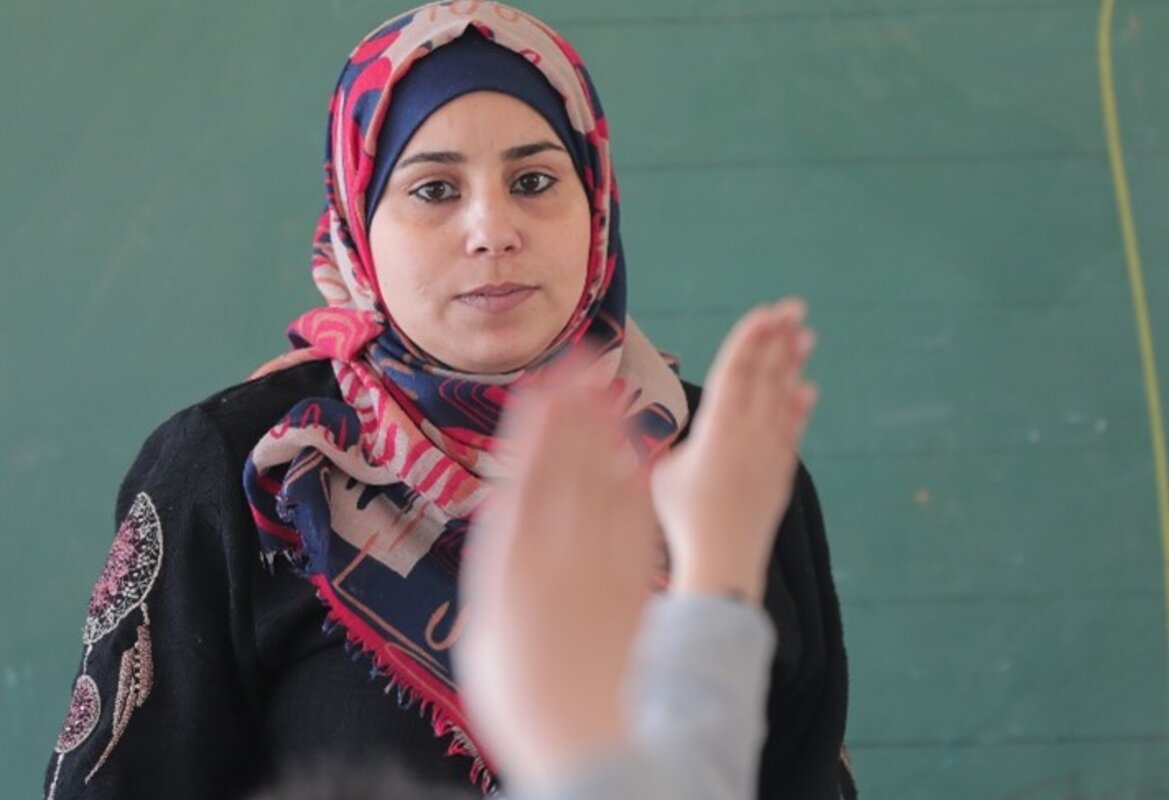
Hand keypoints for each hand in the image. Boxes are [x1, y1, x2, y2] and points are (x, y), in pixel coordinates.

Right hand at [457, 360, 658, 790]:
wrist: (585, 745)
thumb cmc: (528, 700)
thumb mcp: (488, 634)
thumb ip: (500, 574)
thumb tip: (510, 521)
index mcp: (506, 570)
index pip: (525, 479)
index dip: (539, 428)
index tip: (547, 386)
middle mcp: (553, 561)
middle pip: (566, 472)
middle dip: (575, 413)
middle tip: (585, 361)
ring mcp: (597, 571)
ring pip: (604, 490)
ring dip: (609, 436)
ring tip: (614, 388)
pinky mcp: (633, 589)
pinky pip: (636, 526)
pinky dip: (636, 485)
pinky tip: (642, 453)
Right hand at [651, 298, 818, 604]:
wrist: (723, 556)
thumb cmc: (683, 516)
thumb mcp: (664, 471)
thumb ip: (674, 442)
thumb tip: (668, 430)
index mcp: (719, 424)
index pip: (737, 368)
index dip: (751, 337)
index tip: (766, 312)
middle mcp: (751, 431)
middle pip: (767, 374)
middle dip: (780, 338)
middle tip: (795, 308)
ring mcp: (770, 449)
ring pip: (783, 397)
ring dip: (793, 365)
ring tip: (806, 337)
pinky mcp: (781, 471)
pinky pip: (793, 430)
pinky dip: (798, 408)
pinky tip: (807, 391)